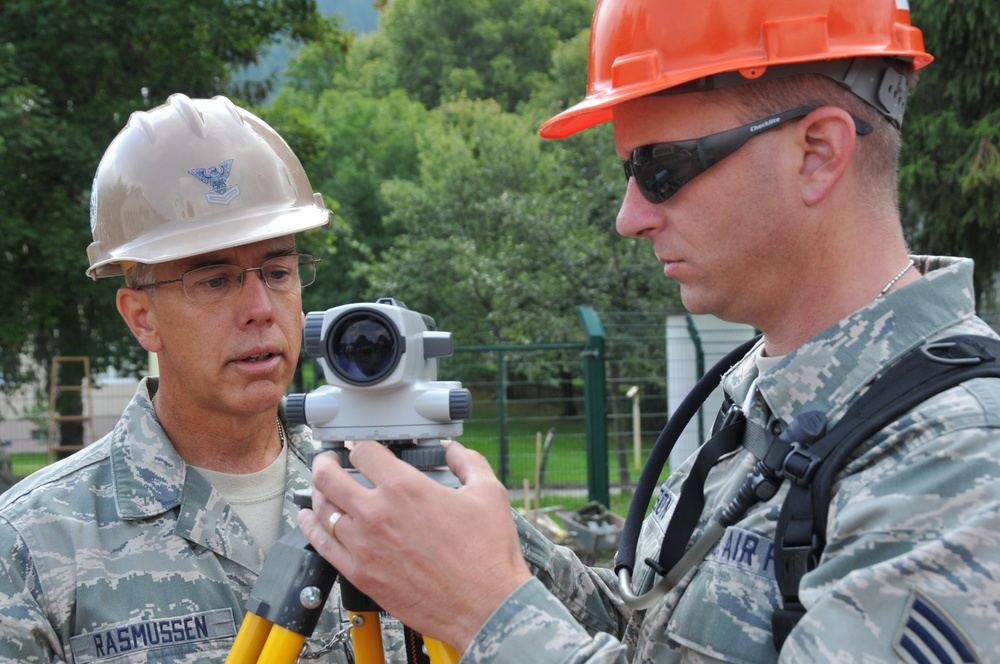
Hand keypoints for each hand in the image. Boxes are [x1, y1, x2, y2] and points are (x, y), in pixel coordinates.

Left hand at [298, 441, 531, 651]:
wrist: (485, 607)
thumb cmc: (488, 556)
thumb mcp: (489, 493)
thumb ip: (467, 461)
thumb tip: (453, 450)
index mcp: (405, 487)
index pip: (364, 452)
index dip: (361, 445)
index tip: (363, 448)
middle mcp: (377, 513)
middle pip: (329, 476)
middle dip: (327, 462)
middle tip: (330, 460)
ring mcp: (363, 545)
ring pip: (321, 509)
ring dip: (318, 492)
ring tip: (323, 487)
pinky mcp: (360, 573)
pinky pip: (321, 544)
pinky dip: (310, 527)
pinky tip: (308, 519)